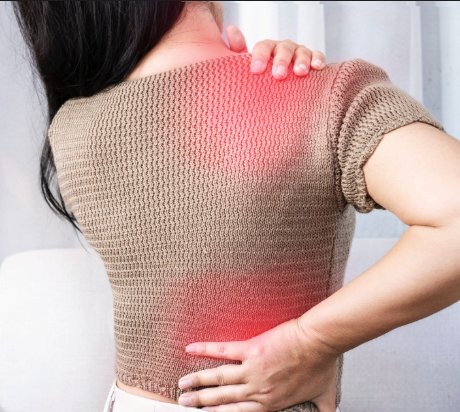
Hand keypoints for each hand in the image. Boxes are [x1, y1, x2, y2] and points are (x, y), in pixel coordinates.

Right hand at [177, 318, 338, 411]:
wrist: (318, 342)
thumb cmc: (322, 366)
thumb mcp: (324, 397)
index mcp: (270, 403)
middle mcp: (257, 390)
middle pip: (223, 399)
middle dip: (201, 402)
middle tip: (184, 402)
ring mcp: (252, 370)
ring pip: (218, 379)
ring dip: (197, 382)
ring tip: (182, 385)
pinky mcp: (250, 350)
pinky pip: (223, 350)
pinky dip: (204, 350)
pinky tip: (190, 349)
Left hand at [225, 25, 325, 79]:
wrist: (277, 89)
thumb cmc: (261, 79)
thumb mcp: (247, 68)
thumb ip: (238, 51)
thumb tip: (231, 29)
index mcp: (267, 49)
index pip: (263, 47)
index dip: (259, 57)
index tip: (256, 70)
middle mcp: (283, 48)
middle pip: (283, 49)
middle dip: (281, 61)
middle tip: (278, 75)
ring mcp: (298, 53)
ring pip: (301, 51)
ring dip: (301, 61)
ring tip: (299, 73)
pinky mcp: (312, 60)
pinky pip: (317, 56)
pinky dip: (318, 60)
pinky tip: (317, 67)